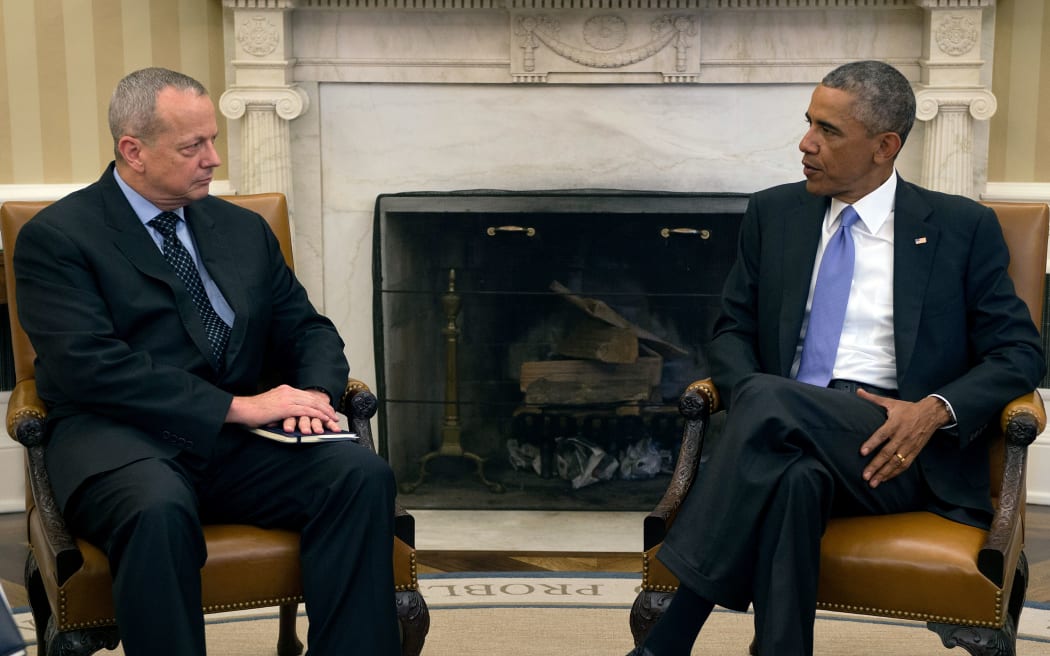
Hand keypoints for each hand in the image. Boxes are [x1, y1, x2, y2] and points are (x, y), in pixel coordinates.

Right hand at [226, 385, 341, 434]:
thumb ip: (282, 407)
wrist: (242, 409)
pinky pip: (307, 411)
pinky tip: (324, 420)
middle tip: (335, 416)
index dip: (319, 402)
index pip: (307, 395)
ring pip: (313, 404)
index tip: (327, 409)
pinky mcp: (286, 407)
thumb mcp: (271, 405)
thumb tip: (290, 415)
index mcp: (285, 389)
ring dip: (325, 413)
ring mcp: (288, 398)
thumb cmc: (253, 410)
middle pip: (313, 399)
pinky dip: (318, 416)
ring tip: (333, 420)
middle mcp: (288, 391)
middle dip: (326, 408)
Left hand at [857, 391, 949, 487]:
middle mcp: (902, 436)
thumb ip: (873, 399)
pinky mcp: (914, 452)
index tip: (862, 452)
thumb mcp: (891, 402)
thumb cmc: (908, 409)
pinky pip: (904, 465)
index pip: (881, 435)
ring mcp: (909, 446)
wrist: (931, 414)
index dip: (872, 444)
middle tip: (865, 475)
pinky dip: (895, 473)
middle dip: (875, 465)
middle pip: (887, 453)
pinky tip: (885, 479)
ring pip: (895, 462)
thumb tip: (858, 391)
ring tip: (873, 482)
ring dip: (884, 473)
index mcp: (894, 424)